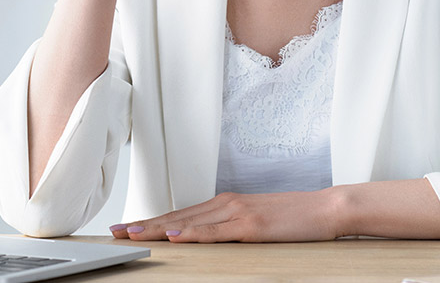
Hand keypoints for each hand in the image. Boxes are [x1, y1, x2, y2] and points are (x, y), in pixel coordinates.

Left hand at [109, 190, 345, 242]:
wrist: (325, 208)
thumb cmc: (293, 217)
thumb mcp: (255, 220)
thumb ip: (229, 226)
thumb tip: (205, 237)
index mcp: (225, 203)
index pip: (180, 214)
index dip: (151, 221)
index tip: (127, 226)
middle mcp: (225, 203)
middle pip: (176, 216)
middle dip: (144, 224)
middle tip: (115, 231)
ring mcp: (237, 213)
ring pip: (187, 222)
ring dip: (156, 228)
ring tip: (131, 233)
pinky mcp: (250, 225)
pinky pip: (214, 232)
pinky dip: (191, 234)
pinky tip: (174, 236)